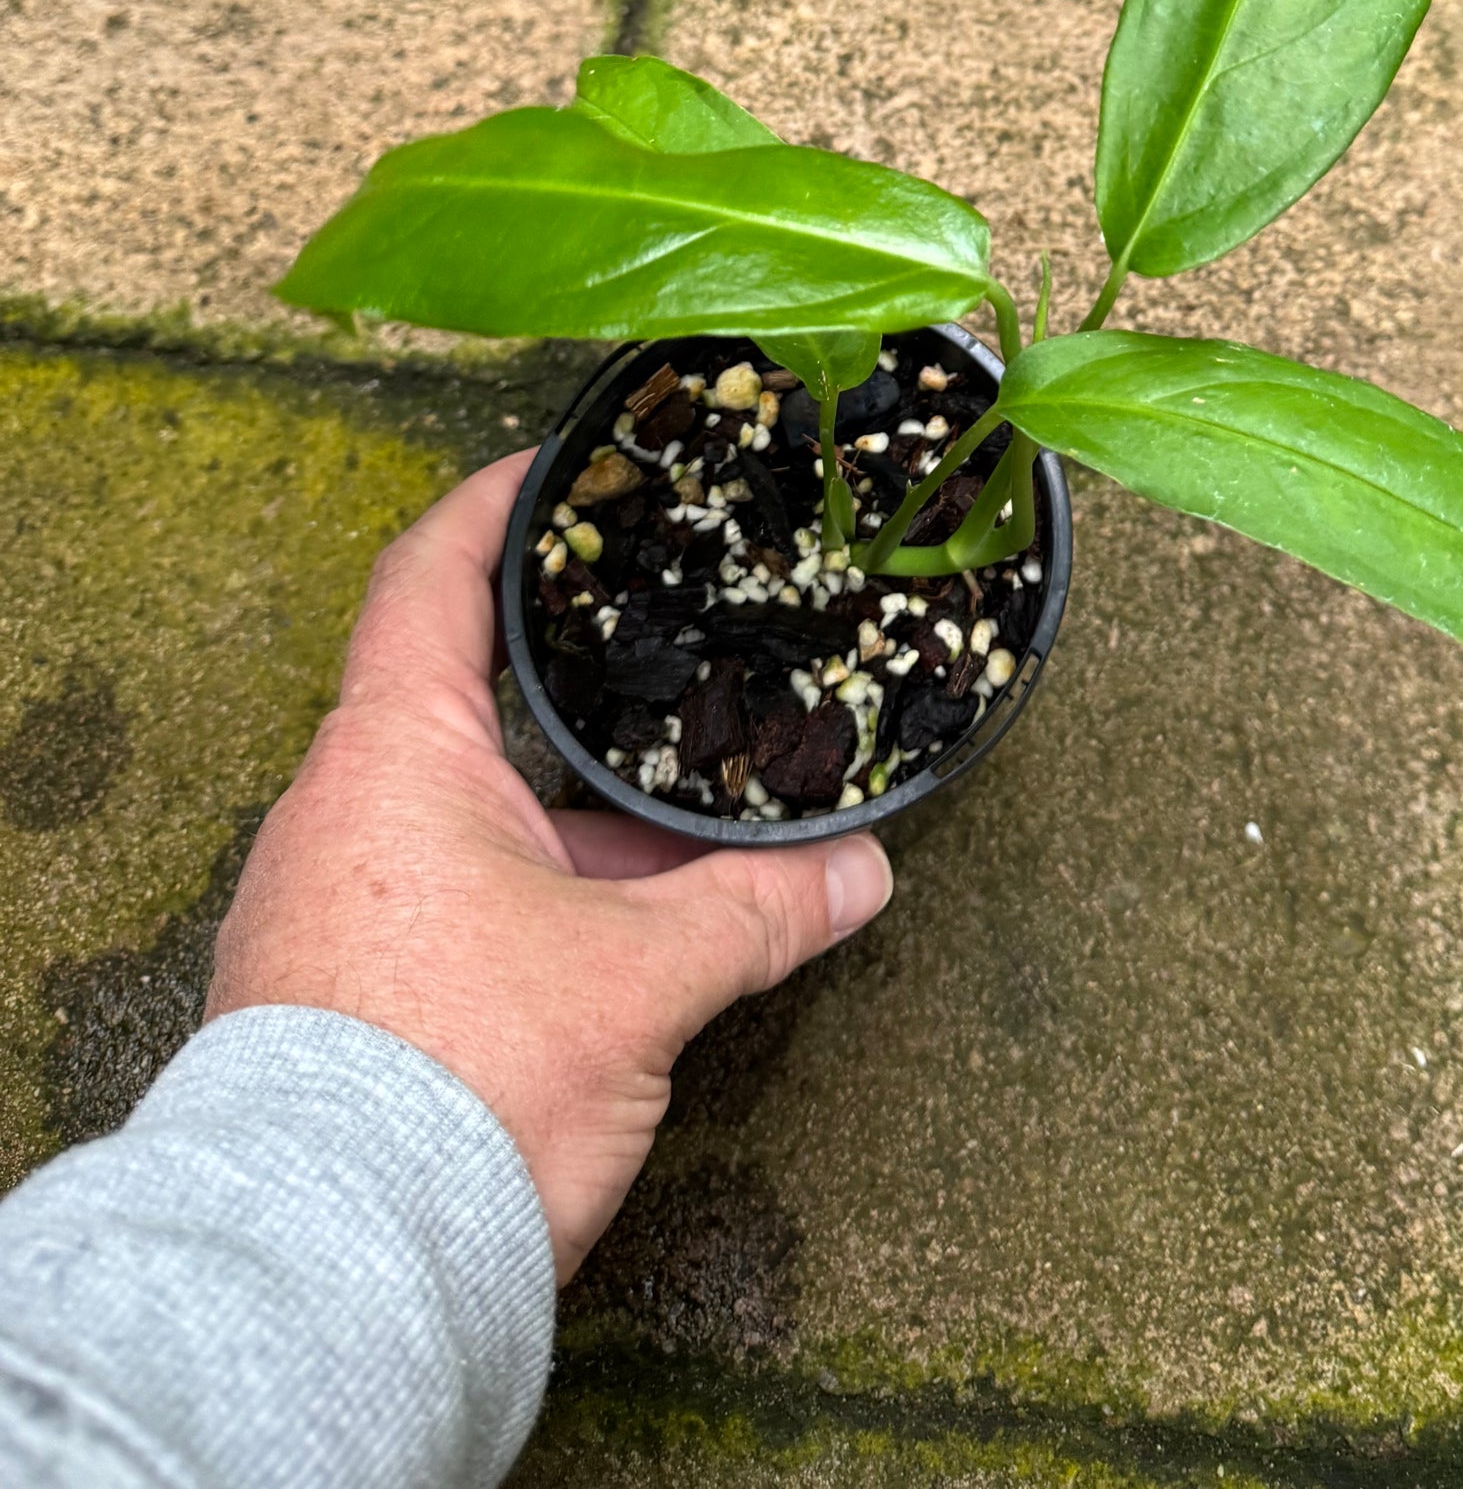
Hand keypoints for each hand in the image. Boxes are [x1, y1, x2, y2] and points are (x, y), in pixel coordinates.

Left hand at [205, 452, 892, 1279]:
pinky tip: (613, 932)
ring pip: (463, 817)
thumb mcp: (640, 975)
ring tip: (672, 816)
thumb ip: (758, 909)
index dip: (493, 509)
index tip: (551, 467)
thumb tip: (857, 875)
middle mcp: (340, 816)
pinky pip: (444, 901)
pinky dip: (530, 893)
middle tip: (654, 641)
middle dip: (565, 686)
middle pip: (456, 702)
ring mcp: (330, 908)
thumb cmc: (459, 1082)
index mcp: (391, 757)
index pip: (430, 579)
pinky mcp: (339, 996)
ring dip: (562, 816)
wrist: (335, 1271)